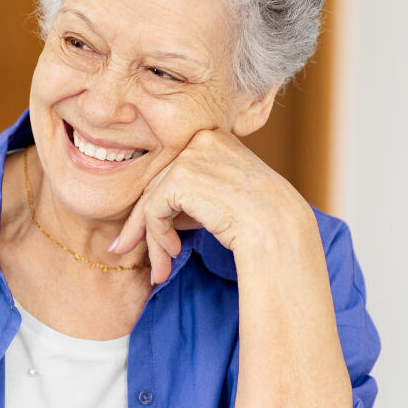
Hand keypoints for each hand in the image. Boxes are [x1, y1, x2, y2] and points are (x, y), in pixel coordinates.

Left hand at [106, 128, 314, 284]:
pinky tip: (172, 253)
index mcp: (214, 137)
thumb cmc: (261, 217)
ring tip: (159, 269)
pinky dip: (157, 237)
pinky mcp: (180, 178)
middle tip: (129, 249)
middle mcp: (200, 139)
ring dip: (152, 239)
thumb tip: (156, 212)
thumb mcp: (224, 194)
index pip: (175, 172)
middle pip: (159, 185)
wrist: (278, 227)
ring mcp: (189, 156)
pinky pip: (152, 211)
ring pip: (152, 201)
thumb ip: (193, 193)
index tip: (152, 232)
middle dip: (145, 225)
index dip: (161, 204)